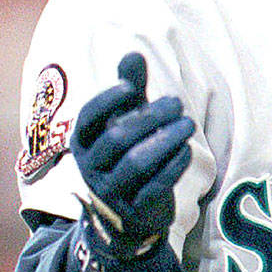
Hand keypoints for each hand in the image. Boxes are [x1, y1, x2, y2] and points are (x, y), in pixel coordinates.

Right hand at [70, 52, 194, 258]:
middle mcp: (91, 168)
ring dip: (164, 141)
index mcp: (82, 142)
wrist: (124, 218)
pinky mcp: (133, 212)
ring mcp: (111, 193)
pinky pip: (154, 187)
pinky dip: (172, 167)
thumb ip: (130, 91)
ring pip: (135, 165)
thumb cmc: (124, 156)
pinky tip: (187, 150)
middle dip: (148, 118)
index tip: (132, 85)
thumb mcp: (124, 122)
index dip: (108, 100)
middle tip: (177, 102)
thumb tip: (133, 53)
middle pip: (116, 139)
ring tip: (189, 124)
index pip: (88, 118)